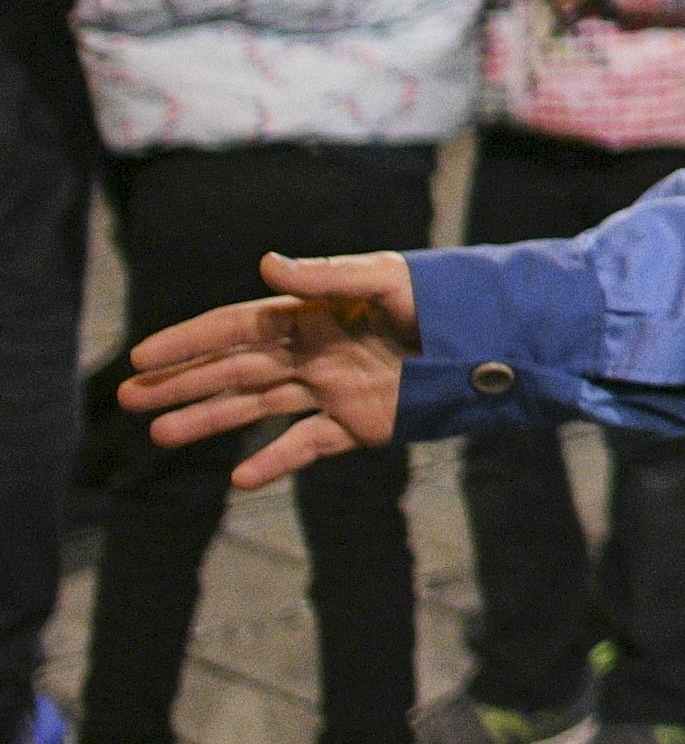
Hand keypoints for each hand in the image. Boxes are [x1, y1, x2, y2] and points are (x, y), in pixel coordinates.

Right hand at [120, 255, 417, 483]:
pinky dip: (274, 463)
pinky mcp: (358, 424)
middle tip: (128, 397)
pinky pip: (307, 446)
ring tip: (160, 434)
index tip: (143, 357)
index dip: (190, 342)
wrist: (497, 340)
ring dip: (209, 419)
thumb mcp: (388, 279)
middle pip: (234, 369)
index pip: (236, 327)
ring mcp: (332, 391)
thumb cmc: (443, 298)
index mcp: (313, 315)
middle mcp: (313, 353)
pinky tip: (239, 480)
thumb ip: (328, 276)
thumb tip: (265, 263)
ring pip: (256, 408)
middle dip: (183, 382)